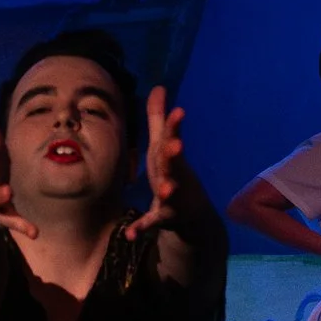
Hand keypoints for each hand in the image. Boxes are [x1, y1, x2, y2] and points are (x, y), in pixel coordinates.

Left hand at [124, 87, 199, 239]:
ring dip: (167, 191)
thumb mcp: (163, 146)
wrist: (192, 213)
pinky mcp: (164, 217)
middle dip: (174, 156)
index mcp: (171, 157)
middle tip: (176, 146)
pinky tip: (128, 234)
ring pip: (170, 194)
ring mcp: (172, 197)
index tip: (179, 111)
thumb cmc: (172, 172)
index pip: (173, 138)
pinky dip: (141, 228)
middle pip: (174, 165)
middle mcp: (175, 175)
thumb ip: (160, 119)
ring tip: (165, 190)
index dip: (174, 126)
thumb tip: (159, 86)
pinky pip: (152, 222)